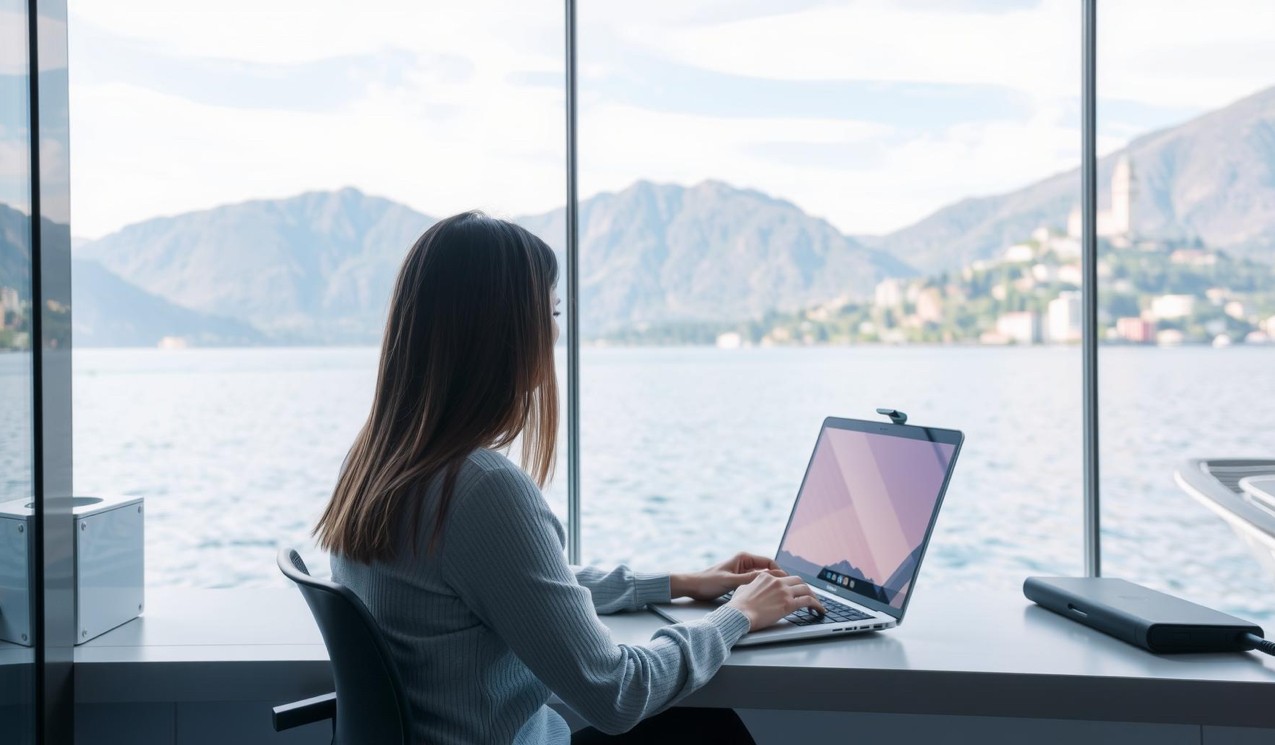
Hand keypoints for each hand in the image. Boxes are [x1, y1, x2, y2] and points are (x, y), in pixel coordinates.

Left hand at [670, 552, 786, 600]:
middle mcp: (744, 563)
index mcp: (743, 558)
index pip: (769, 562)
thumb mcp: (730, 581)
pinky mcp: (739, 580)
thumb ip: (749, 579)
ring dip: (769, 585)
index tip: (786, 582)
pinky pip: (755, 583)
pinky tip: (765, 597)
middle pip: (767, 570)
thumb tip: (768, 578)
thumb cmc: (709, 582)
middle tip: (786, 590)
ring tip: (778, 595)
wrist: (693, 586)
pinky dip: (761, 589)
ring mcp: (742, 571)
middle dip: (776, 579)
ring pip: (762, 577)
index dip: (779, 572)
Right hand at [726, 572, 825, 630]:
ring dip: (814, 597)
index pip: (785, 576)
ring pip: (806, 589)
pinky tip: (819, 611)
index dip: (792, 583)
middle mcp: (777, 582)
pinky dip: (817, 605)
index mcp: (766, 576)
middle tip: (808, 596)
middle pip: (798, 581)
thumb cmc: (738, 605)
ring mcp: (784, 592)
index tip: (796, 589)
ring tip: (816, 605)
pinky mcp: (789, 604)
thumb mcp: (742, 588)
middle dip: (805, 588)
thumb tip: (752, 588)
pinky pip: (808, 601)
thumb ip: (751, 585)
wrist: (739, 614)